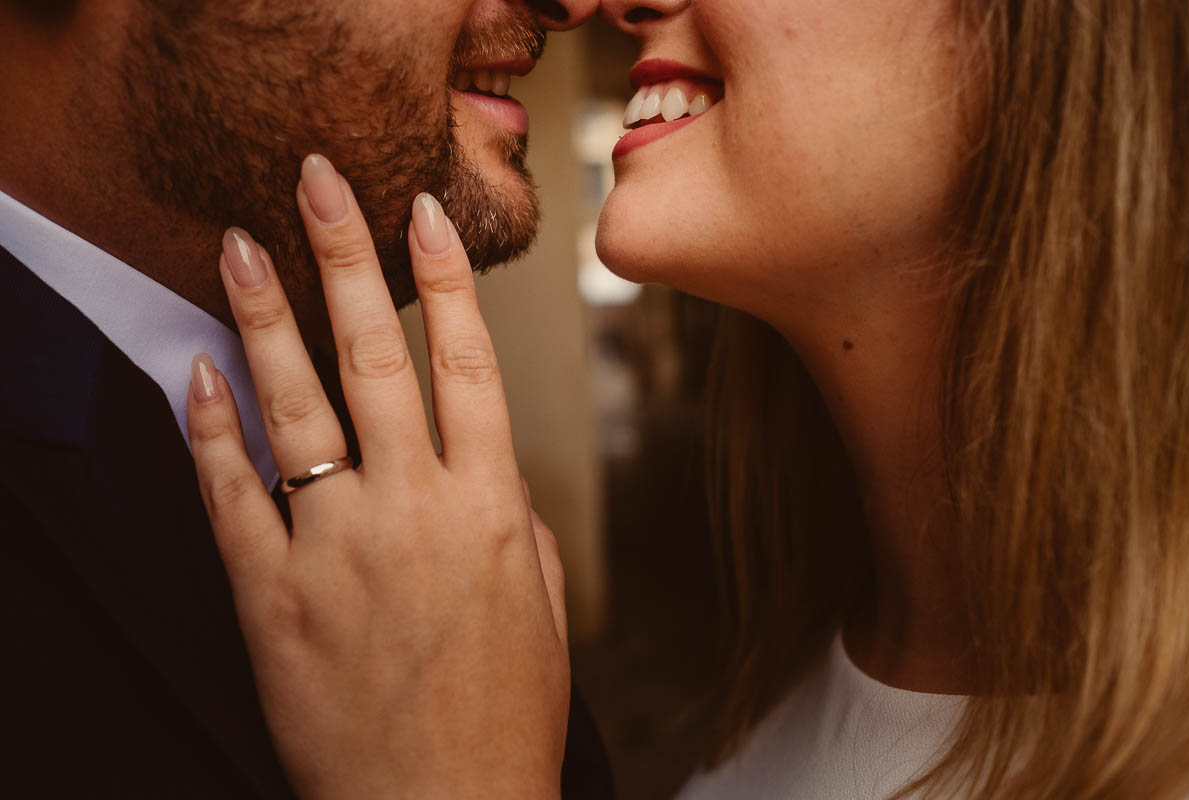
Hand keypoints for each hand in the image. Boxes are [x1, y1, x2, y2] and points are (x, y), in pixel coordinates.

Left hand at [186, 155, 568, 799]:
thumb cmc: (506, 717)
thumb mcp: (547, 606)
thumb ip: (516, 522)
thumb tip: (482, 470)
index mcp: (491, 506)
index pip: (466, 363)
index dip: (443, 280)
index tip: (422, 214)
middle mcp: (414, 509)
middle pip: (378, 355)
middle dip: (346, 256)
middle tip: (317, 181)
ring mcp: (337, 548)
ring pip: (295, 405)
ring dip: (266, 316)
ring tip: (240, 245)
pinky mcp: (271, 596)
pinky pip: (231, 494)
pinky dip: (209, 430)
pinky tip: (198, 372)